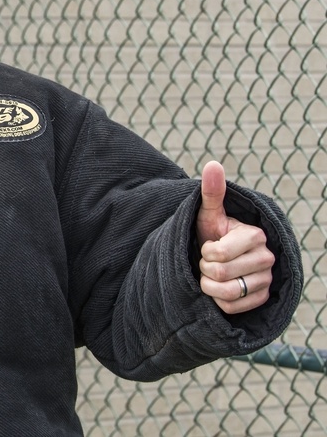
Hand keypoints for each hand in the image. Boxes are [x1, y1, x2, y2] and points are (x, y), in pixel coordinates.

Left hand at [196, 161, 274, 313]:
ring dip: (209, 286)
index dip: (205, 252)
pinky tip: (219, 289)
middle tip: (207, 262)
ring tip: (210, 275)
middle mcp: (267, 257)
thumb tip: (213, 164)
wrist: (218, 258)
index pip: (219, 254)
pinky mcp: (263, 298)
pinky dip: (218, 301)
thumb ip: (211, 192)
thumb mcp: (208, 214)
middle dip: (204, 269)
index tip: (208, 246)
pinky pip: (232, 308)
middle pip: (221, 274)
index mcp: (255, 235)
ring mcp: (267, 279)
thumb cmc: (212, 233)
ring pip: (227, 293)